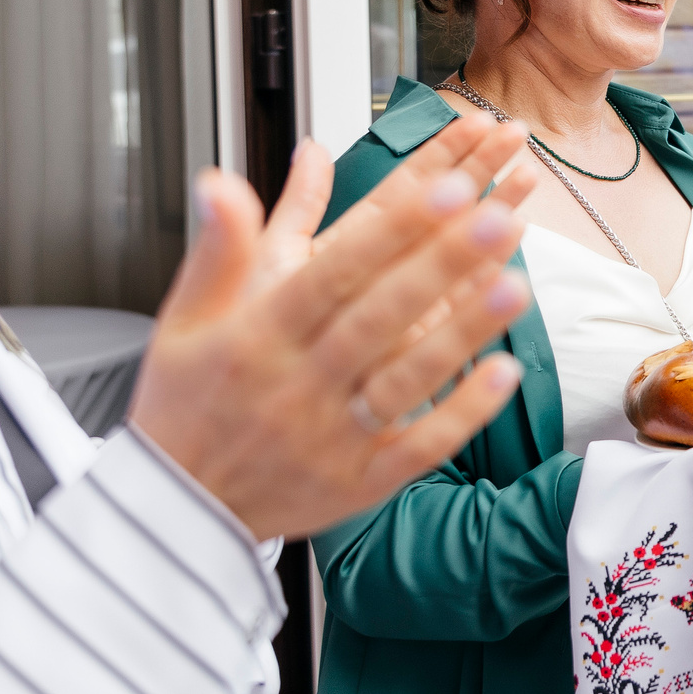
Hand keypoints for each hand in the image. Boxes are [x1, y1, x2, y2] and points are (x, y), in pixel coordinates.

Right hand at [128, 114, 540, 540]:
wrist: (176, 511)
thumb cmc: (186, 404)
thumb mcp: (183, 321)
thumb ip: (219, 249)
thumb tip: (222, 181)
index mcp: (257, 338)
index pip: (331, 274)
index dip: (390, 232)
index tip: (444, 187)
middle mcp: (296, 386)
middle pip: (380, 317)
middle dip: (441, 266)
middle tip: (499, 216)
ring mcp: (331, 438)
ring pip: (407, 378)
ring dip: (463, 332)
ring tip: (516, 284)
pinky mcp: (358, 483)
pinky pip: (418, 446)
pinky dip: (463, 412)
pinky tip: (505, 370)